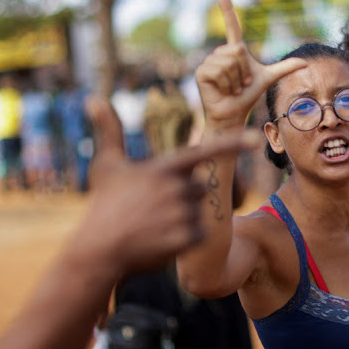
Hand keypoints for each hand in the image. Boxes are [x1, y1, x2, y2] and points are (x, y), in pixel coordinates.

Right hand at [67, 95, 257, 277]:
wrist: (98, 251)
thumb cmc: (104, 204)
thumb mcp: (106, 165)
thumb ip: (109, 130)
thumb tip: (92, 98)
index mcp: (163, 168)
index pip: (203, 152)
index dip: (232, 144)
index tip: (256, 139)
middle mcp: (175, 188)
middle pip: (201, 188)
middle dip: (184, 197)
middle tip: (154, 208)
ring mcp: (181, 214)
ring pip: (199, 213)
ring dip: (183, 220)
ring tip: (154, 225)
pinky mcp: (184, 240)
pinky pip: (200, 235)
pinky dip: (186, 240)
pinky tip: (161, 241)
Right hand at [196, 0, 307, 129]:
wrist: (234, 113)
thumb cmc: (247, 96)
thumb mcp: (268, 78)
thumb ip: (284, 68)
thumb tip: (306, 62)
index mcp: (234, 51)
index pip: (232, 27)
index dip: (228, 11)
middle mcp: (220, 53)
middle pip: (238, 50)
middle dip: (244, 70)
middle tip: (241, 84)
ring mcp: (209, 62)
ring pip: (229, 62)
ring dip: (236, 80)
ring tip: (232, 88)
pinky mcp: (202, 72)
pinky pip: (219, 71)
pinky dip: (226, 84)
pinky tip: (223, 91)